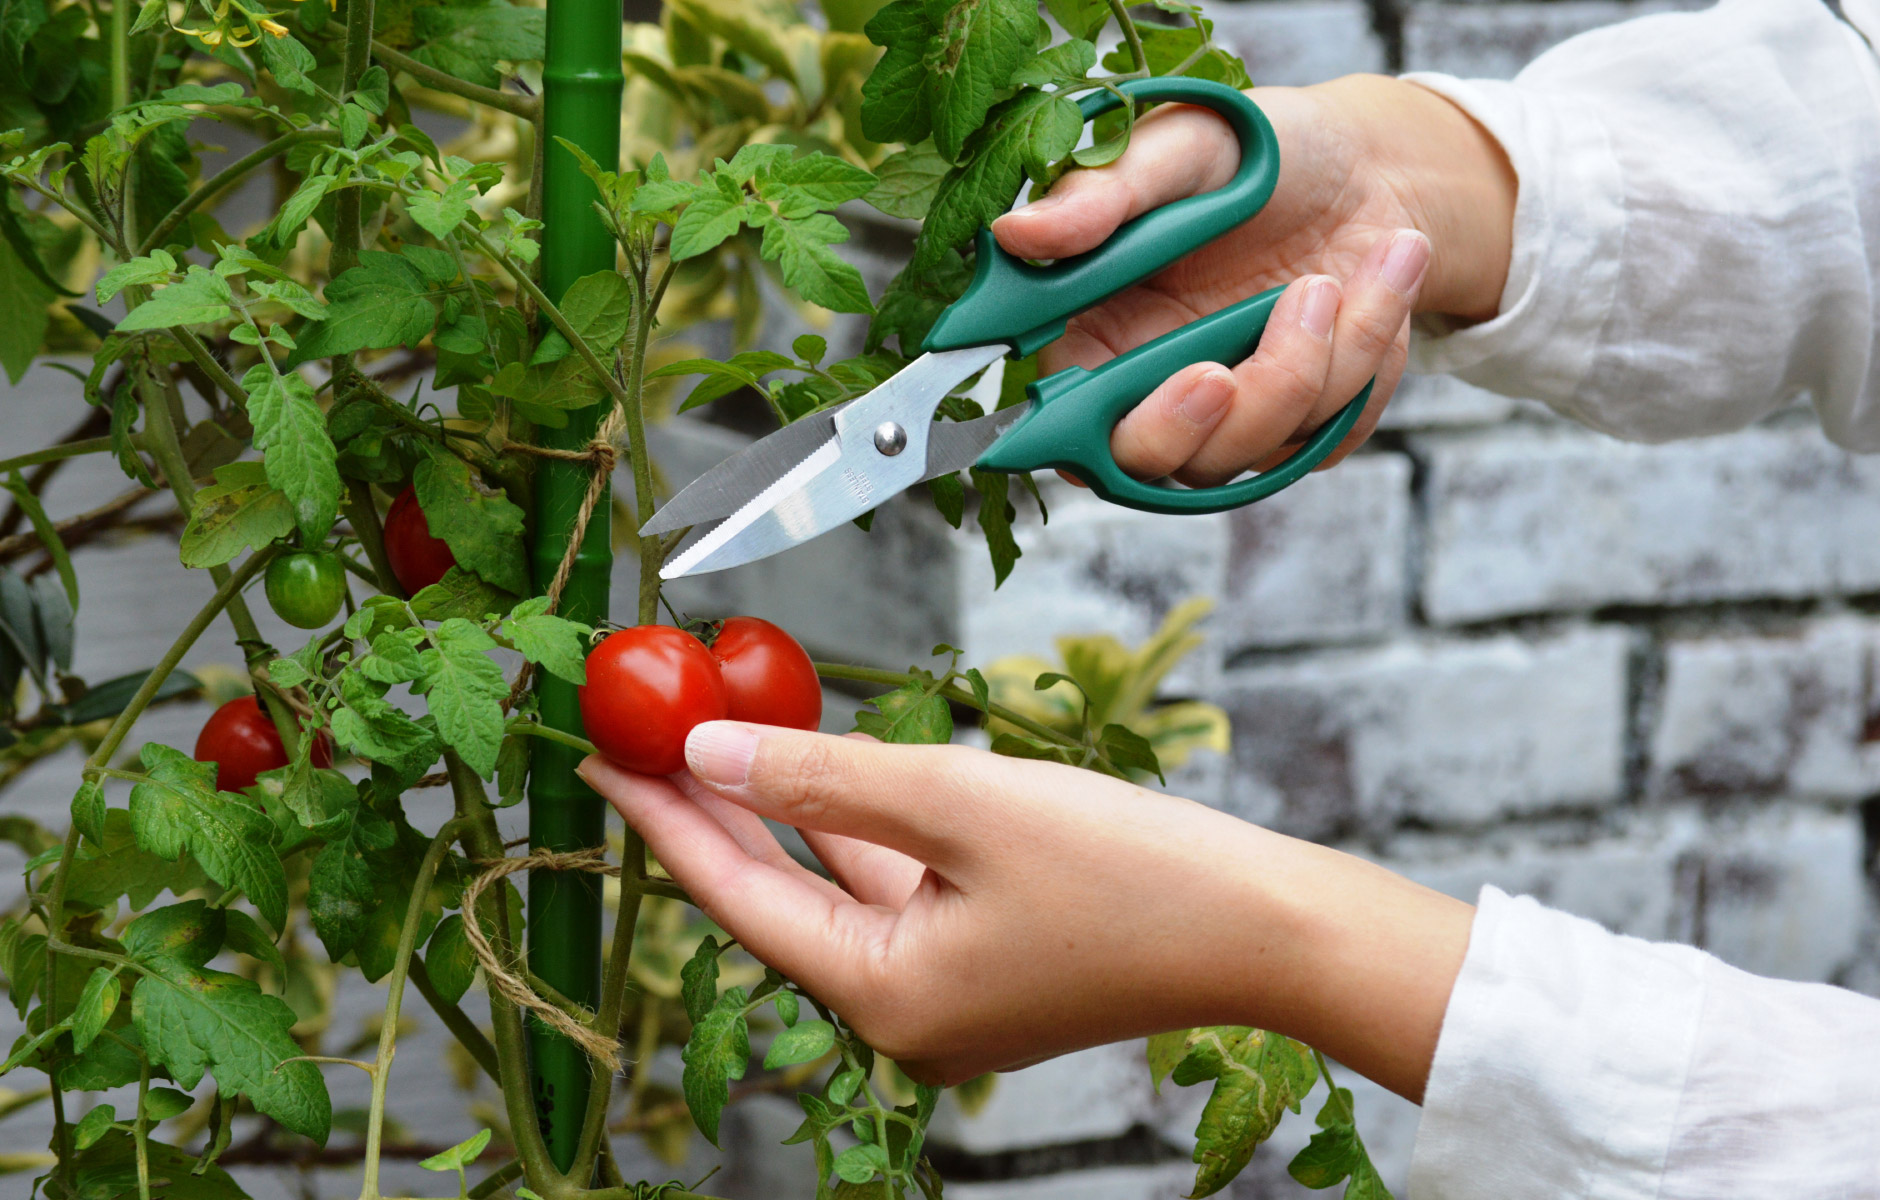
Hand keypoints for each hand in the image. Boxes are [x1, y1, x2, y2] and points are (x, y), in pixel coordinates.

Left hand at [581, 723, 1473, 1099]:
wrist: (1271, 930)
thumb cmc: (1131, 874)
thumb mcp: (962, 803)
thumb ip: (826, 776)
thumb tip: (706, 751)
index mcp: (883, 995)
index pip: (738, 894)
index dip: (663, 818)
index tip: (598, 757)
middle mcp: (902, 1008)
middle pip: (778, 890)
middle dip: (711, 808)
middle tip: (638, 735)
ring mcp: (950, 988)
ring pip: (837, 881)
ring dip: (785, 806)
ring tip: (715, 733)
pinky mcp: (992, 958)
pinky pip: (897, 884)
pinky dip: (857, 823)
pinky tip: (824, 768)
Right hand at [992, 75, 1516, 483]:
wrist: (1366, 169)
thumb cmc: (1257, 154)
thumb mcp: (1181, 150)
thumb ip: (1104, 197)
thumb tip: (1018, 233)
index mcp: (1092, 333)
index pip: (1064, 422)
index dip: (1098, 430)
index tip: (1191, 379)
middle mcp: (1150, 390)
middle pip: (1156, 463)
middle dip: (1220, 416)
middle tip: (1247, 352)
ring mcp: (1229, 419)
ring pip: (1256, 445)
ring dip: (1314, 355)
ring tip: (1334, 270)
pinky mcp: (1303, 427)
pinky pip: (1332, 425)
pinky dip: (1366, 343)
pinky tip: (1382, 269)